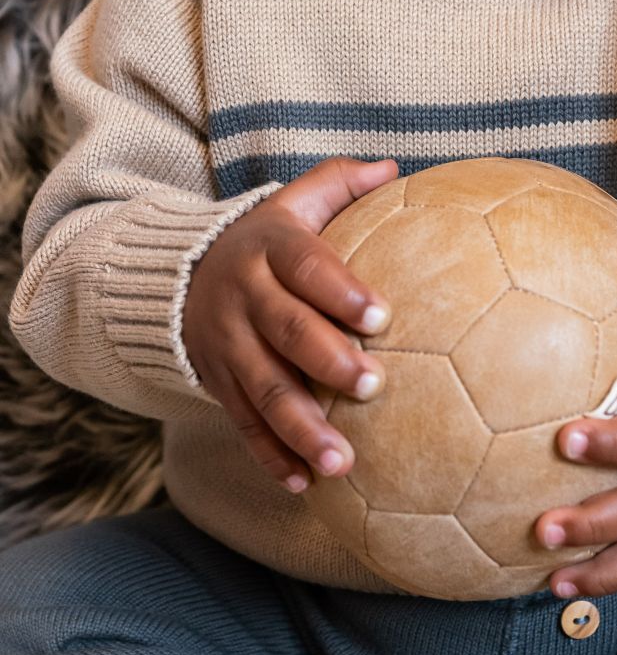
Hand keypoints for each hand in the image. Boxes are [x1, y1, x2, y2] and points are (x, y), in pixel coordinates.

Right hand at [182, 154, 398, 494]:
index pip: (306, 265)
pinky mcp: (218, 384)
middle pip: (286, 331)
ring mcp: (226, 346)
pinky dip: (271, 458)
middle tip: (373, 386)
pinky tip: (302, 486)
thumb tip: (393, 168)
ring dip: (302, 429)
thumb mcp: (293, 201)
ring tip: (342, 463)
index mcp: (268, 247)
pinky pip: (242, 425)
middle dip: (328, 361)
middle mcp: (243, 297)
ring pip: (263, 390)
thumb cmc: (267, 239)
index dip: (341, 291)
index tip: (382, 315)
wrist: (184, 276)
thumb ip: (340, 182)